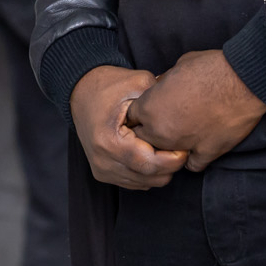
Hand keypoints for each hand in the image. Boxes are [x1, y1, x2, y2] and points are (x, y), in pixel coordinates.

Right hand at [70, 66, 186, 189]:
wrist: (80, 92)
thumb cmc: (108, 86)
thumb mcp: (136, 82)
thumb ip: (160, 96)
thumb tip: (183, 113)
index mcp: (110, 141)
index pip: (152, 164)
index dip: (175, 159)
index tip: (185, 145)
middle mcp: (103, 161)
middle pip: (151, 177)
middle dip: (170, 165)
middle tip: (177, 144)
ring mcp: (102, 170)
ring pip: (146, 183)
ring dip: (159, 169)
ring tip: (161, 146)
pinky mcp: (103, 174)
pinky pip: (136, 182)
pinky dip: (147, 171)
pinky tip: (148, 151)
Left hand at [124, 50, 265, 171]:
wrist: (241, 81)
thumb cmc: (209, 68)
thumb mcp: (176, 67)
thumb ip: (163, 83)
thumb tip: (160, 87)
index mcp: (149, 107)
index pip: (130, 118)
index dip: (139, 113)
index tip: (147, 111)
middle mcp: (161, 131)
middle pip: (143, 139)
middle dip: (149, 131)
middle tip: (163, 122)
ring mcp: (183, 145)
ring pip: (164, 155)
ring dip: (169, 146)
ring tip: (179, 134)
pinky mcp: (206, 153)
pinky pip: (192, 165)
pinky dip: (193, 157)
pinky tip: (196, 147)